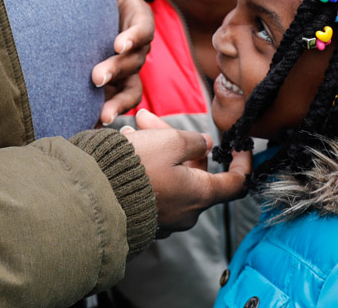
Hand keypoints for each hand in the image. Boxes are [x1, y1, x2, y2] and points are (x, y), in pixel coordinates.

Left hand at [93, 0, 153, 125]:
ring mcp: (126, 68)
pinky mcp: (112, 85)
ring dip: (118, 102)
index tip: (118, 43)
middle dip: (117, 70)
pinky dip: (108, 113)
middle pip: (134, 61)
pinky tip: (92, 125)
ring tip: (101, 115)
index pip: (143, 28)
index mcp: (137, 18)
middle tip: (96, 78)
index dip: (134, 36)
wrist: (74, 5)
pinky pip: (116, 102)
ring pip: (131, 88)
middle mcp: (135, 46)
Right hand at [121, 109, 251, 232]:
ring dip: (157, 149)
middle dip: (178, 141)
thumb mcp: (169, 142)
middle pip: (195, 171)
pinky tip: (128, 147)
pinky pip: (155, 187)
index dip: (242, 162)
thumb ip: (193, 141)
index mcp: (200, 195)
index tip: (240, 146)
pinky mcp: (145, 217)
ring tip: (132, 129)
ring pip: (171, 175)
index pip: (236, 183)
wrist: (95, 196)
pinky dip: (147, 166)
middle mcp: (186, 211)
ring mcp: (165, 217)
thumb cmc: (136, 168)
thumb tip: (204, 144)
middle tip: (151, 119)